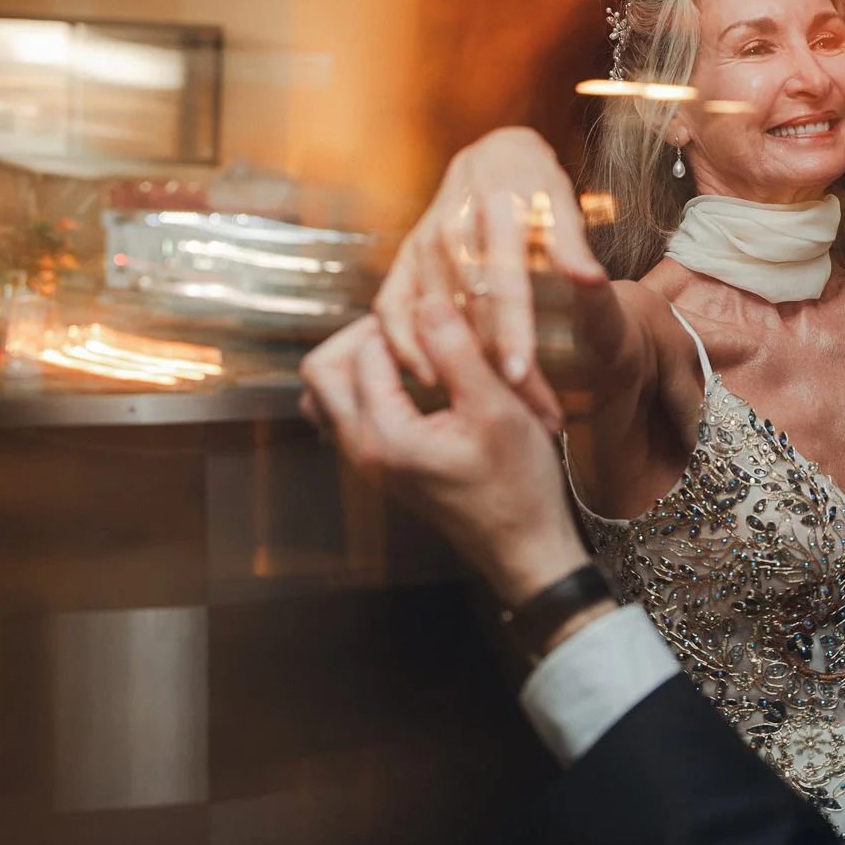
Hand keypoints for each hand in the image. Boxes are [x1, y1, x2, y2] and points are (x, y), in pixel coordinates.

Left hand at [301, 301, 588, 606]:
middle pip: (322, 369)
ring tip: (413, 352)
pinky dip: (368, 385)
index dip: (403, 323)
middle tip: (417, 328)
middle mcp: (361, 449)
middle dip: (364, 336)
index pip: (364, 350)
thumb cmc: (518, 485)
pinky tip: (414, 381)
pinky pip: (347, 412)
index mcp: (384, 434)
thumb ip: (458, 352)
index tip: (443, 317)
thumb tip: (427, 299)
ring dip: (360, 361)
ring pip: (328, 392)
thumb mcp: (498, 409)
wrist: (523, 545)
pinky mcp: (379, 463)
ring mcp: (365, 459)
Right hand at [375, 128, 604, 428]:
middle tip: (533, 415)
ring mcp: (423, 243)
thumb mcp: (562, 202)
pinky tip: (430, 379)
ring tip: (498, 413)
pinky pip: (390, 308)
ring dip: (461, 368)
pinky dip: (402, 345)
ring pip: (436, 317)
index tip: (519, 375)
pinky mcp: (405, 256)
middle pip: (471, 311)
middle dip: (496, 367)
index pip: (503, 281)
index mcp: (497, 209)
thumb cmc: (537, 186)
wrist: (493, 154)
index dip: (510, 331)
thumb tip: (588, 279)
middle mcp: (452, 227)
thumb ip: (572, 243)